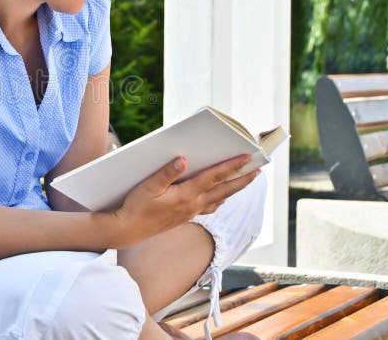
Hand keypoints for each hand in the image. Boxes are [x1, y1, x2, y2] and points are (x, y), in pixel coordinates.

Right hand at [110, 153, 259, 247]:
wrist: (129, 230)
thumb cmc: (136, 207)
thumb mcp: (148, 187)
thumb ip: (167, 173)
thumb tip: (184, 159)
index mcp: (186, 195)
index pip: (214, 177)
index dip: (231, 166)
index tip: (246, 157)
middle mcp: (193, 205)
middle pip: (224, 190)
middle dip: (242, 179)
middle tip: (258, 170)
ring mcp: (191, 213)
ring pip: (219, 199)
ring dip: (233, 189)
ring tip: (244, 180)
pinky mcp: (186, 217)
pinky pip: (210, 207)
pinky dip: (220, 199)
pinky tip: (220, 196)